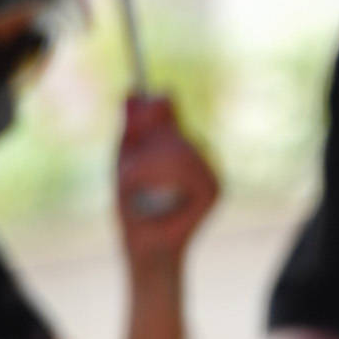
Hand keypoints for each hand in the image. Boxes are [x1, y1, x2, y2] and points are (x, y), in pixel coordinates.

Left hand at [114, 95, 219, 269]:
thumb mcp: (124, 162)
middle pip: (169, 128)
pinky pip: (183, 169)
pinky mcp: (214, 186)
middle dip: (144, 147)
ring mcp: (208, 169)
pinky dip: (159, 180)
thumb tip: (133, 91)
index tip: (139, 109)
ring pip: (176, 149)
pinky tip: (155, 196)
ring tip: (137, 188)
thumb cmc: (131, 207)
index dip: (154, 104)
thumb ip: (131, 130)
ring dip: (146, 167)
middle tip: (129, 173)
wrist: (147, 246)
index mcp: (173, 142)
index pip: (165, 108)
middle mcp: (196, 151)